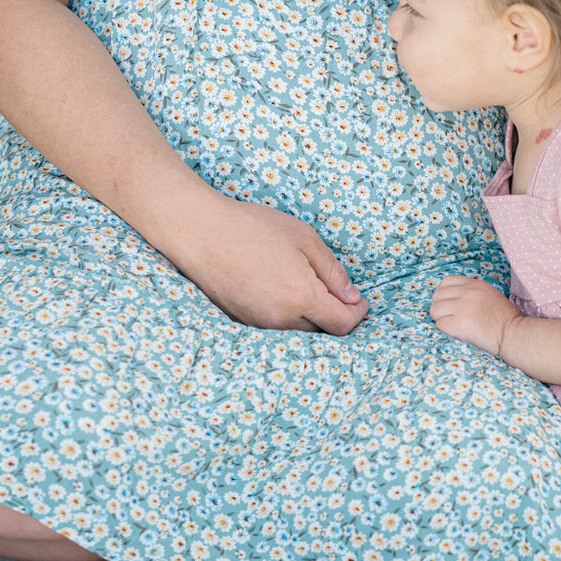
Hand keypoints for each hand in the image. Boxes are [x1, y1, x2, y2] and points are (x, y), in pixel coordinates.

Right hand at [172, 192, 368, 333]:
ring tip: (306, 286)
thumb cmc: (253, 228)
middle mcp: (281, 319)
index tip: (360, 301)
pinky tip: (282, 291)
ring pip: (299, 331)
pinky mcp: (243, 322)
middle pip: (322, 331)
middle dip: (335, 314)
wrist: (200, 232)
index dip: (357, 314)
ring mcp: (259, 324)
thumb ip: (333, 272)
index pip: (342, 324)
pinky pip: (276, 327)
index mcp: (302, 298)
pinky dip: (288, 315)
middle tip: (336, 291)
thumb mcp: (305, 239)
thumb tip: (351, 297)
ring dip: (311, 316)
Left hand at [431, 275, 519, 357]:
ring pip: (435, 310)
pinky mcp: (458, 323)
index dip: (443, 294)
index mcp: (475, 284)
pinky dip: (445, 330)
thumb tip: (453, 300)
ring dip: (441, 319)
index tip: (449, 304)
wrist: (514, 333)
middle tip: (451, 318)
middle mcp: (467, 293)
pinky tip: (457, 332)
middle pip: (437, 296)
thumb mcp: (490, 295)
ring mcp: (462, 307)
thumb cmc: (506, 319)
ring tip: (454, 326)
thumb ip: (473, 293)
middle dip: (441, 308)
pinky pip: (439, 325)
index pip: (447, 281)